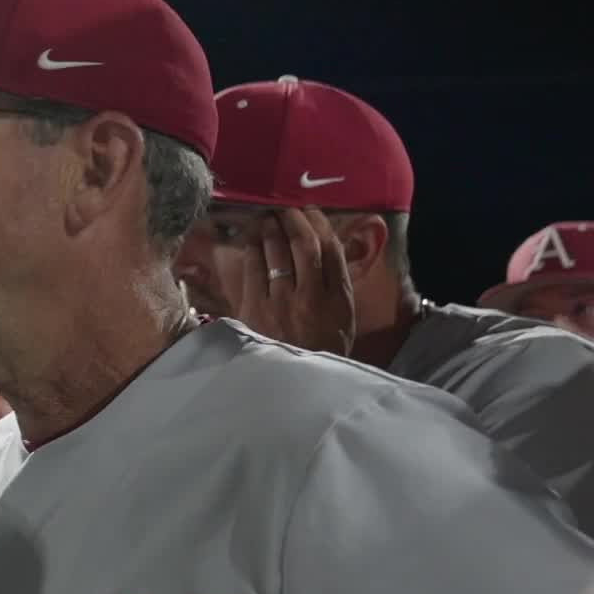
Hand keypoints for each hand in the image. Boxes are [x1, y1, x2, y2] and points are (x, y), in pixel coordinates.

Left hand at [233, 206, 356, 355]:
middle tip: (284, 207)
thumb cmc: (322, 349)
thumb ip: (336, 285)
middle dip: (293, 219)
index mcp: (338, 299)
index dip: (319, 224)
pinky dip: (253, 247)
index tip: (310, 210)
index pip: (331, 250)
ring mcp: (281, 302)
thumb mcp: (342, 319)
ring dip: (271, 228)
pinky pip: (253, 268)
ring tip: (266, 216)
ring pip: (277, 252)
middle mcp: (311, 296)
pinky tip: (251, 237)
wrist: (296, 386)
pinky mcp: (255, 309)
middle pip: (304, 244)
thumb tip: (326, 248)